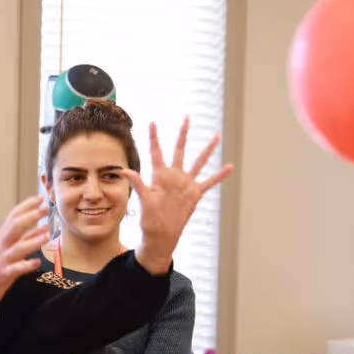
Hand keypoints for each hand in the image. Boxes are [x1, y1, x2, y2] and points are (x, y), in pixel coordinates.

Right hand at [0, 195, 49, 317]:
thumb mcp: (10, 247)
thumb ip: (27, 238)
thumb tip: (45, 227)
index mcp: (3, 235)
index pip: (14, 216)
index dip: (27, 206)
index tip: (40, 198)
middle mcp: (2, 244)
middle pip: (14, 227)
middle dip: (30, 217)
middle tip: (44, 210)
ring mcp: (2, 259)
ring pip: (17, 248)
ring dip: (32, 241)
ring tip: (46, 235)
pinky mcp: (3, 274)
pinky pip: (15, 269)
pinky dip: (26, 265)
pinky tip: (37, 262)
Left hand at [124, 117, 232, 274]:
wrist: (162, 235)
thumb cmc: (150, 220)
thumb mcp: (144, 201)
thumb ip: (137, 184)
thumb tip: (124, 170)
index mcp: (160, 176)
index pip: (157, 152)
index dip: (154, 137)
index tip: (152, 122)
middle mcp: (174, 176)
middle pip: (180, 150)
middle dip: (183, 134)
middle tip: (187, 118)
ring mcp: (186, 184)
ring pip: (198, 162)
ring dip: (208, 150)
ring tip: (216, 136)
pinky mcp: (195, 194)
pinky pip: (210, 182)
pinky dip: (220, 175)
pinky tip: (229, 166)